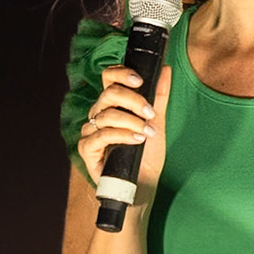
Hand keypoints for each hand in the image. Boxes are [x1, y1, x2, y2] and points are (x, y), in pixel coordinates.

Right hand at [75, 64, 171, 205]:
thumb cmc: (147, 154)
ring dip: (131, 121)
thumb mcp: (157, 122)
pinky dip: (122, 135)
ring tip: (148, 132)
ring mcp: (91, 131)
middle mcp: (99, 114)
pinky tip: (137, 140)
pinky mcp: (87, 149)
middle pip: (108, 94)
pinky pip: (101, 135)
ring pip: (106, 114)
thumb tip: (165, 68)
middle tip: (151, 113)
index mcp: (113, 104)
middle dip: (133, 100)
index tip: (140, 81)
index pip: (108, 78)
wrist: (143, 185)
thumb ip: (159, 95)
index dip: (121, 73)